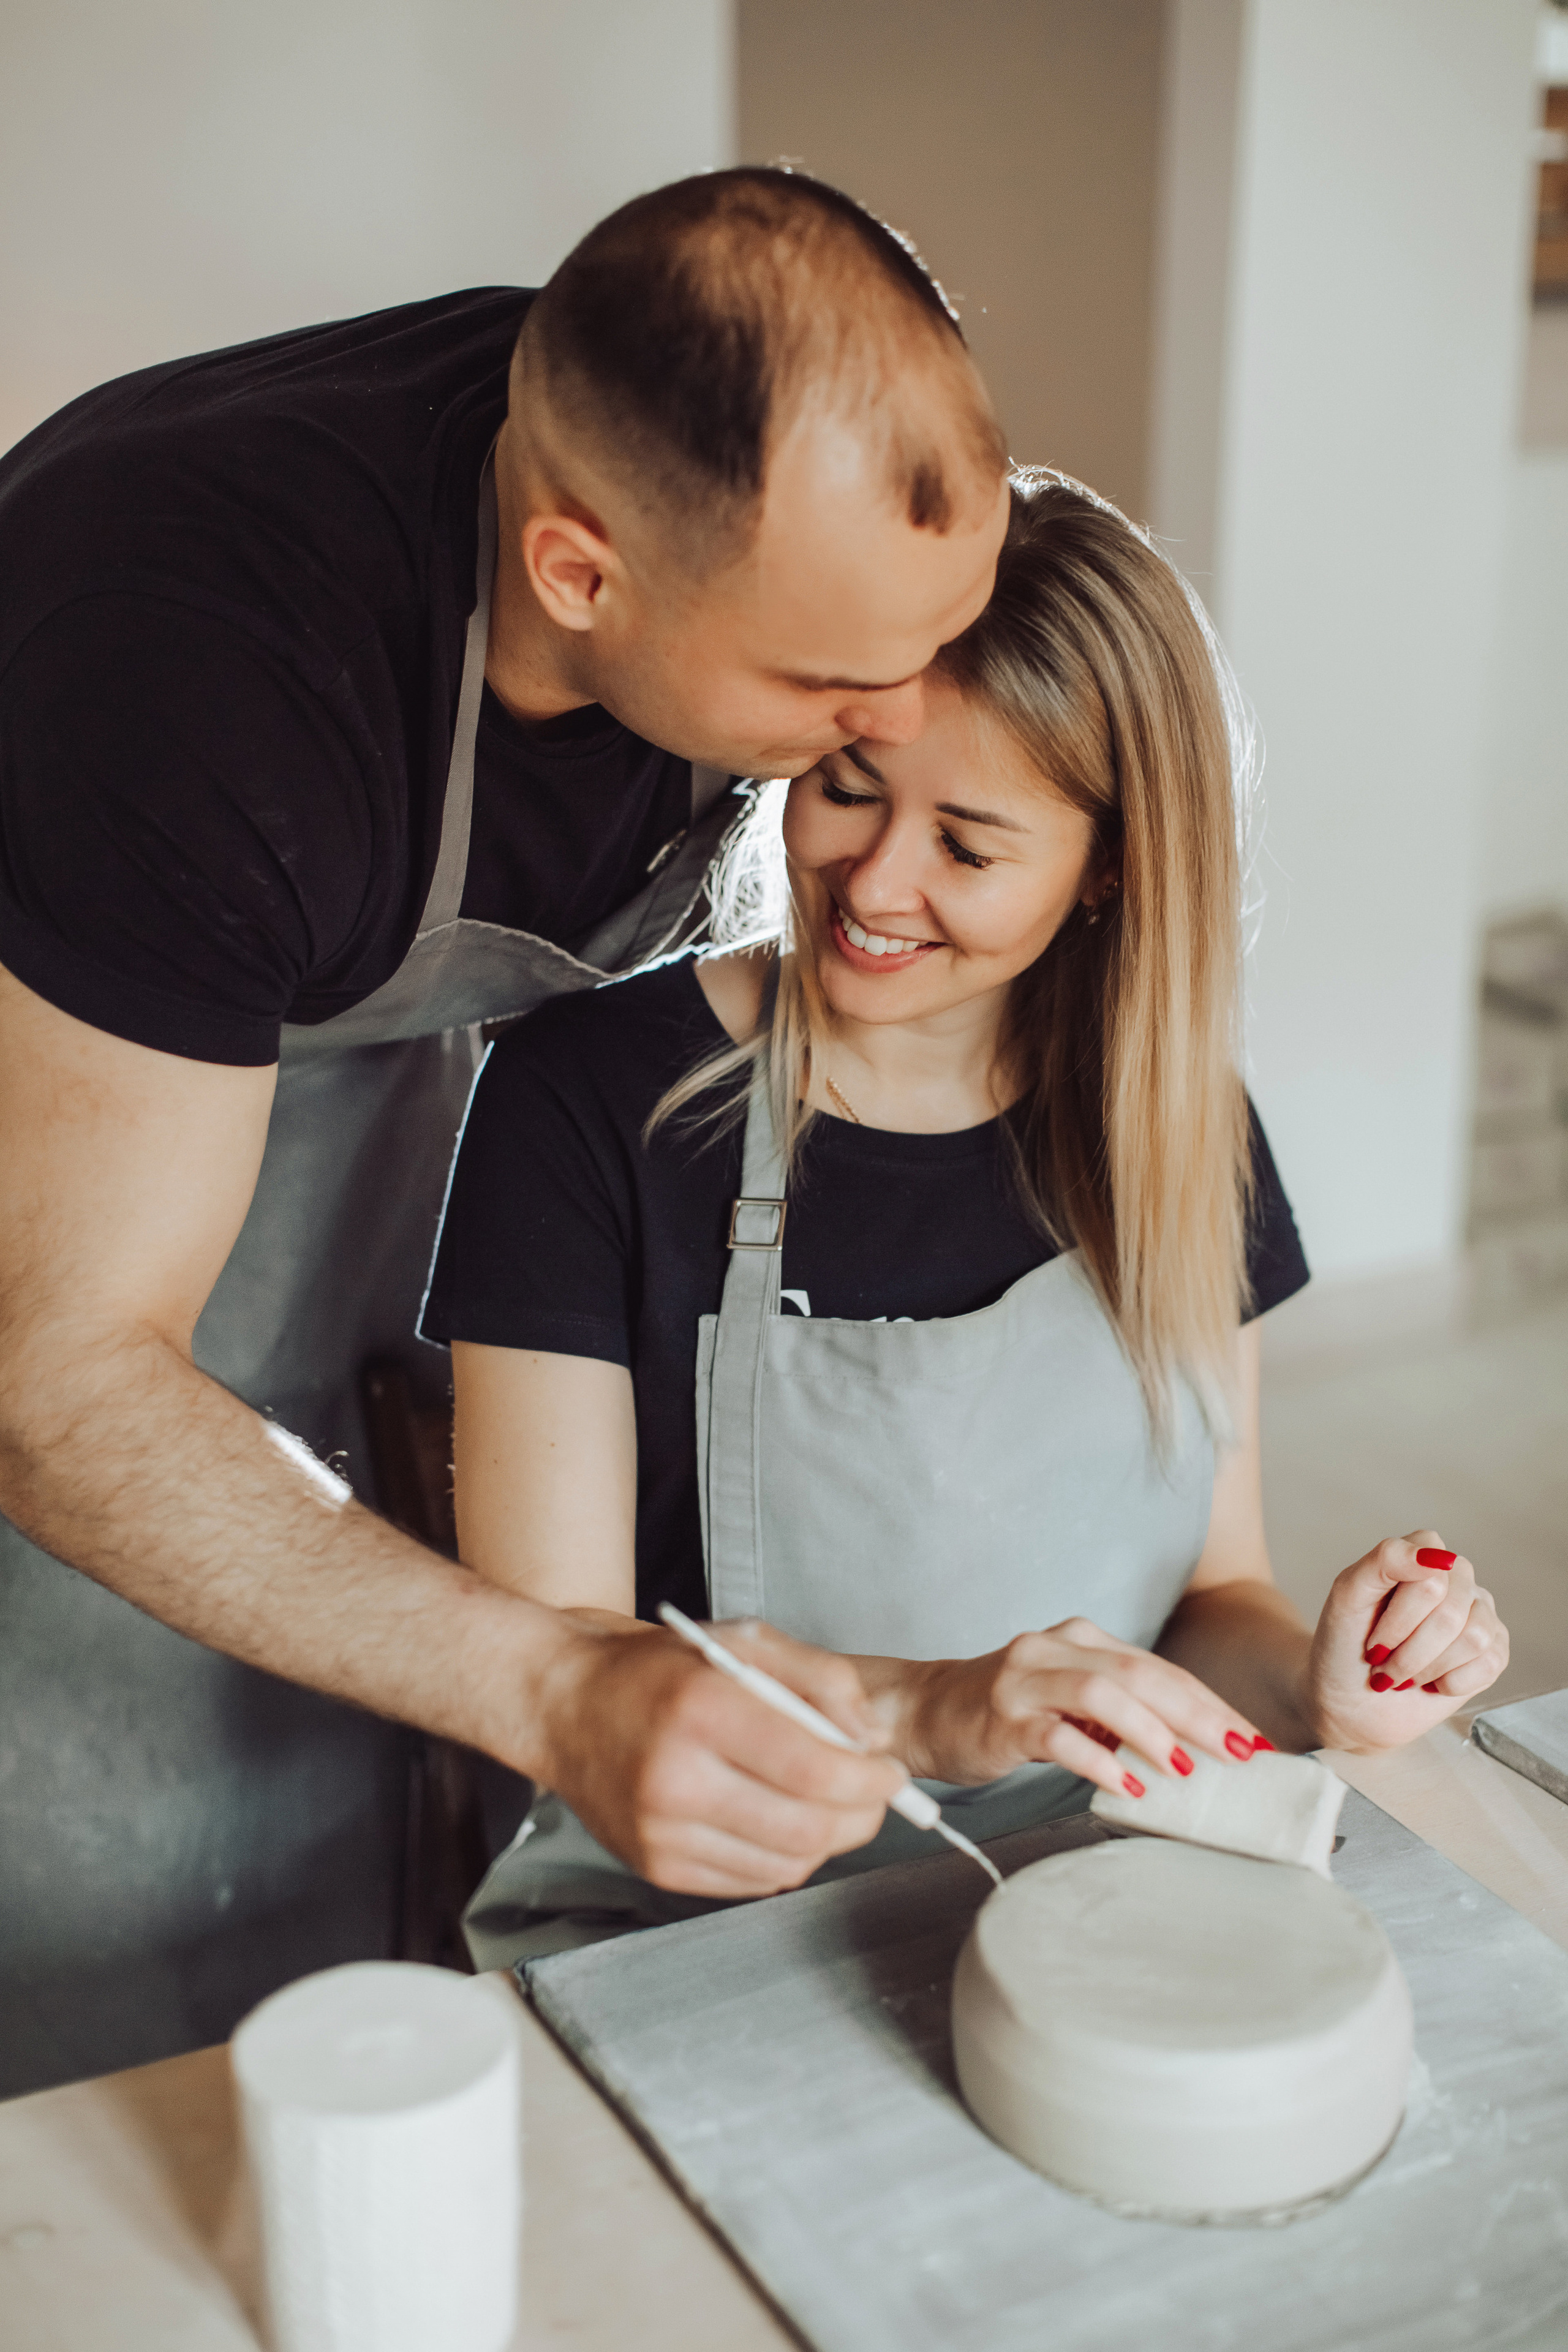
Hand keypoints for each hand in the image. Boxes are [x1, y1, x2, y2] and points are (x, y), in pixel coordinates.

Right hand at [532, 1614, 906, 1896]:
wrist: (565, 1705)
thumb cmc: (656, 1670)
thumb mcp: (744, 1641)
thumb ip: (821, 1678)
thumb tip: (871, 1739)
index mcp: (701, 1710)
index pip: (813, 1770)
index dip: (870, 1780)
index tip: (891, 1771)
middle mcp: (675, 1779)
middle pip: (808, 1829)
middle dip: (862, 1815)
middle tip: (874, 1793)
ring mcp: (661, 1833)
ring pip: (786, 1864)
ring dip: (827, 1840)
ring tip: (826, 1804)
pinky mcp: (655, 1867)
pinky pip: (751, 1883)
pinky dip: (784, 1857)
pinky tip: (779, 1820)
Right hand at [891, 1616, 1267, 1797]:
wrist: (925, 1710)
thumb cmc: (1006, 1710)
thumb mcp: (1069, 1698)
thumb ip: (1120, 1712)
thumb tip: (1192, 1749)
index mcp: (1080, 1639)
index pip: (1159, 1668)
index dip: (1209, 1703)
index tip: (1250, 1739)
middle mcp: (1055, 1648)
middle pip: (1141, 1673)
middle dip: (1197, 1714)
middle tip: (1238, 1752)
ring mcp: (1026, 1681)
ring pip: (1102, 1693)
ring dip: (1151, 1732)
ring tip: (1184, 1768)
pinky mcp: (1002, 1718)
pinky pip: (1057, 1736)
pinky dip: (1097, 1760)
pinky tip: (1124, 1786)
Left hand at [1301, 1529, 1508, 1751]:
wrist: (1352, 1701)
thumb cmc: (1345, 1644)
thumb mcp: (1347, 1597)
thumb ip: (1385, 1561)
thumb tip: (1437, 1556)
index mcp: (1423, 1550)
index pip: (1430, 1579)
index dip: (1398, 1619)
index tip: (1372, 1640)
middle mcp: (1457, 1576)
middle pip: (1449, 1614)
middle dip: (1408, 1651)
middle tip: (1384, 1662)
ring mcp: (1480, 1611)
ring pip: (1473, 1639)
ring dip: (1426, 1668)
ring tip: (1405, 1672)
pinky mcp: (1494, 1649)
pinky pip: (1488, 1663)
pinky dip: (1449, 1683)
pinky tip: (1431, 1681)